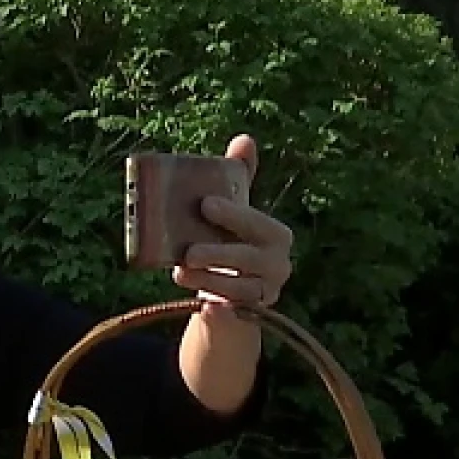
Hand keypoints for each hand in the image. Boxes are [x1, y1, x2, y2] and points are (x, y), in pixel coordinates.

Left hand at [172, 134, 293, 318]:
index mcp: (276, 236)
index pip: (258, 223)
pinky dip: (218, 310)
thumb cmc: (230, 247)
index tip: (205, 205)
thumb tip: (245, 139)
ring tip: (180, 273)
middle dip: (219, 253)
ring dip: (208, 280)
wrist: (229, 299)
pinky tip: (205, 307)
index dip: (234, 214)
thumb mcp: (235, 216)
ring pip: (238, 288)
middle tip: (189, 251)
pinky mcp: (248, 319)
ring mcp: (265, 294)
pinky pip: (233, 314)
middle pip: (249, 258)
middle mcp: (278, 266)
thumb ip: (240, 181)